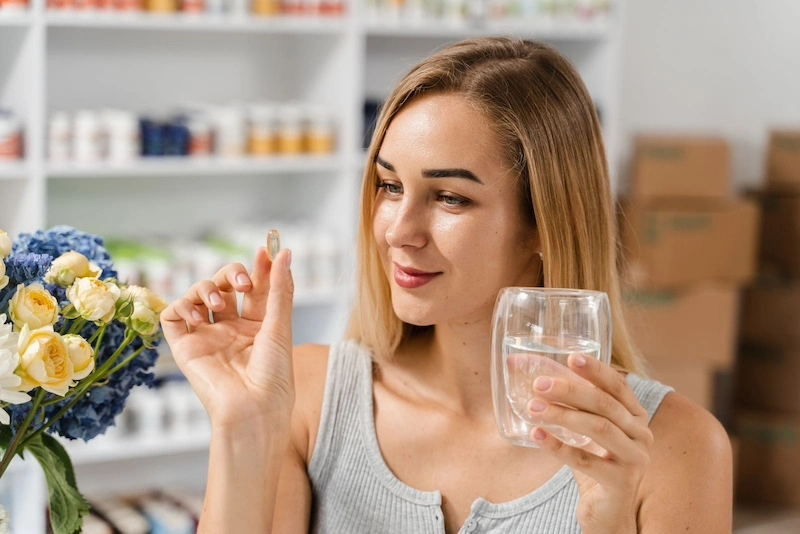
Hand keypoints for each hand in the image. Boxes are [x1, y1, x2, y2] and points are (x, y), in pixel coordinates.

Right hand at [160, 247, 294, 431]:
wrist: (253, 408)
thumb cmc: (274, 374)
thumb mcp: (280, 325)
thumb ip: (280, 288)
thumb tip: (283, 252)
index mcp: (258, 326)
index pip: (255, 287)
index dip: (258, 267)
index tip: (264, 251)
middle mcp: (232, 329)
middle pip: (225, 285)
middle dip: (232, 274)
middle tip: (243, 282)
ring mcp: (208, 336)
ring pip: (198, 295)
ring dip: (206, 287)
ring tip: (218, 302)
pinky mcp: (186, 347)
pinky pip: (172, 316)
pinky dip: (180, 305)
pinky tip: (197, 314)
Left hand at [527, 354, 652, 532]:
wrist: (607, 510)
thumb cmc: (594, 461)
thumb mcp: (585, 429)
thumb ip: (566, 402)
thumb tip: (521, 369)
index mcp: (636, 416)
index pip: (618, 386)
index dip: (596, 370)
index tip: (571, 357)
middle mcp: (641, 434)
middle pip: (605, 404)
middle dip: (570, 391)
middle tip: (538, 384)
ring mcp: (635, 459)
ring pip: (598, 428)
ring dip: (563, 415)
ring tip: (533, 408)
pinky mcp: (620, 482)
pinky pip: (586, 461)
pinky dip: (558, 446)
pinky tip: (537, 435)